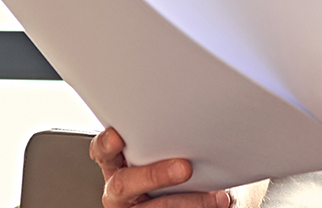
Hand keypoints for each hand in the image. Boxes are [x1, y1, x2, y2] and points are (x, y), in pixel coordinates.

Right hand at [89, 127, 232, 207]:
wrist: (207, 194)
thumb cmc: (183, 164)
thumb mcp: (170, 148)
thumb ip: (166, 139)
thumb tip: (192, 122)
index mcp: (118, 162)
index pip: (103, 151)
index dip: (106, 145)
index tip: (117, 136)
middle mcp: (120, 188)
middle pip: (124, 184)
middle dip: (154, 175)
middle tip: (184, 168)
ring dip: (187, 201)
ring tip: (216, 196)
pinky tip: (219, 201)